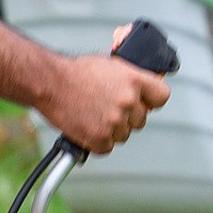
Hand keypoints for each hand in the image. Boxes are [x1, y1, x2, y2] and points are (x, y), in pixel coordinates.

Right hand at [43, 46, 170, 154]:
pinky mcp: (100, 139)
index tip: (145, 101)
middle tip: (108, 106)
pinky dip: (98, 141)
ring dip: (112, 129)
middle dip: (127, 116)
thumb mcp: (111, 65)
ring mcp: (115, 122)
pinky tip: (87, 125)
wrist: (50, 82)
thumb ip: (130, 78)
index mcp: (135, 80)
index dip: (152, 100)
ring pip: (124, 134)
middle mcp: (128, 102)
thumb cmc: (77, 72)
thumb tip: (143, 88)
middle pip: (141, 119)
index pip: (162, 96)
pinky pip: (107, 147)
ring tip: (94, 113)